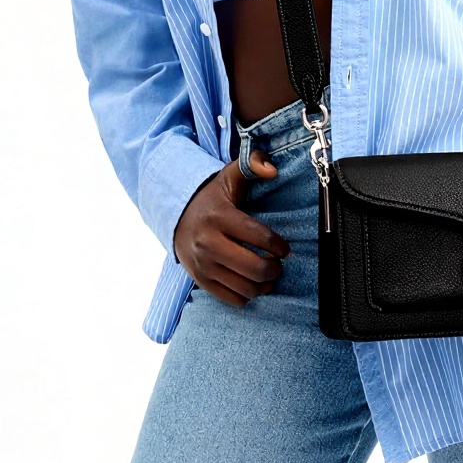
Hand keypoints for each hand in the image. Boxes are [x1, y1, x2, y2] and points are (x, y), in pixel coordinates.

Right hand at [172, 149, 289, 305]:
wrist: (177, 216)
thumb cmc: (213, 197)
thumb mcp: (230, 176)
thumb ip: (252, 164)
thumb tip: (272, 170)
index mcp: (219, 216)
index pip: (258, 236)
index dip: (278, 246)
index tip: (285, 249)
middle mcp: (208, 243)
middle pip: (254, 268)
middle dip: (274, 269)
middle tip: (279, 263)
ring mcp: (202, 264)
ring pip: (245, 287)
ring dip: (264, 285)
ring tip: (268, 273)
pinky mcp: (200, 280)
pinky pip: (231, 298)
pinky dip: (247, 295)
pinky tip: (252, 283)